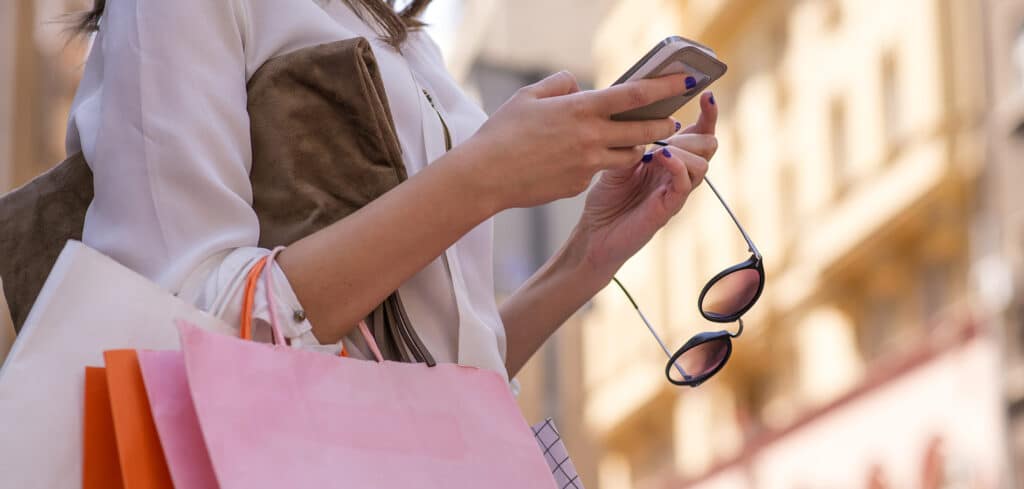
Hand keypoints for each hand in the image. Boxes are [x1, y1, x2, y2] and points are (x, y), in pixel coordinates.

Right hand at [461, 71, 695, 210]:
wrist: (486, 176)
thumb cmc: (501, 132)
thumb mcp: (529, 96)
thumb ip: (560, 84)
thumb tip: (579, 87)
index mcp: (580, 109)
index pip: (634, 95)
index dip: (663, 87)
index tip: (683, 82)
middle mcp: (590, 137)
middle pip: (642, 130)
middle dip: (662, 125)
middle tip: (670, 121)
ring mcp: (588, 165)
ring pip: (628, 155)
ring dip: (635, 146)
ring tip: (635, 140)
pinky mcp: (580, 185)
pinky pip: (599, 172)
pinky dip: (598, 164)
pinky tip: (583, 160)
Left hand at [575, 92, 718, 278]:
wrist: (595, 234)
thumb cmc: (607, 199)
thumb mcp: (618, 159)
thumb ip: (635, 140)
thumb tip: (645, 113)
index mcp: (669, 160)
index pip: (699, 135)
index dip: (708, 116)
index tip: (707, 94)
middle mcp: (678, 175)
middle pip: (708, 146)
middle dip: (699, 130)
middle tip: (675, 126)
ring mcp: (675, 192)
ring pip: (702, 164)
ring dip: (684, 149)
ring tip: (661, 148)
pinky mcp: (668, 208)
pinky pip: (685, 184)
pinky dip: (677, 166)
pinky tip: (660, 157)